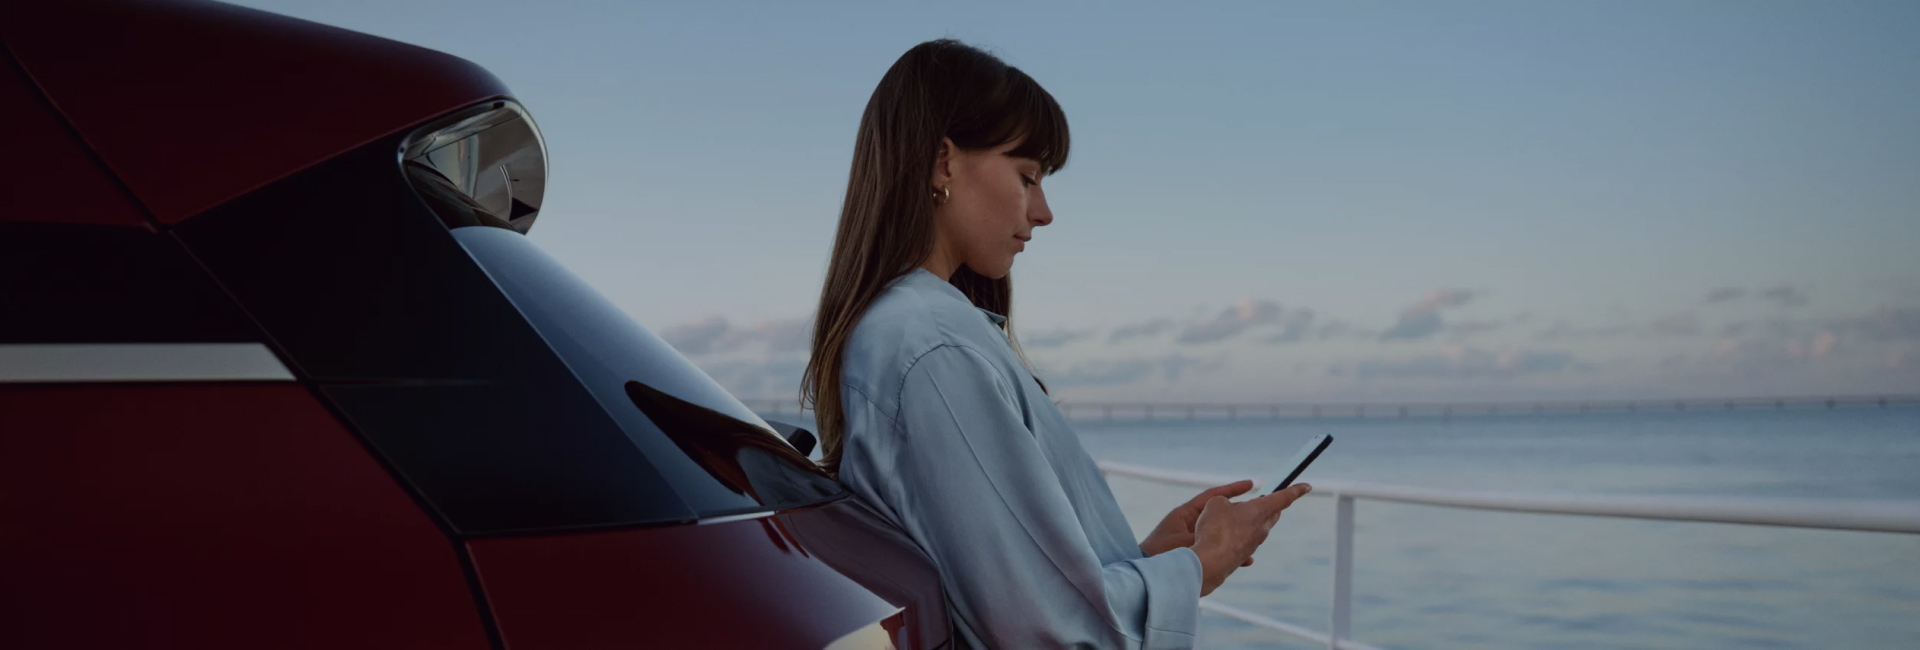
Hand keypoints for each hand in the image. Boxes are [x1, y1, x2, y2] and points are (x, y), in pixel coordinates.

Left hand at [1140, 480, 1259, 566]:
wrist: (1144, 574)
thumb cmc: (1158, 555)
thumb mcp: (1184, 542)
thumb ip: (1204, 535)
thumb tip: (1226, 532)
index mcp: (1185, 514)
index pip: (1212, 496)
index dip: (1231, 489)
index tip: (1251, 484)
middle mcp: (1190, 525)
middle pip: (1220, 515)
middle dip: (1239, 514)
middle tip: (1259, 511)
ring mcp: (1194, 540)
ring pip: (1221, 534)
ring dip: (1238, 535)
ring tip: (1257, 536)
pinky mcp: (1196, 556)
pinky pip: (1218, 551)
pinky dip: (1231, 553)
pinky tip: (1246, 560)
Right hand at [1191, 482, 1311, 596]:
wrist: (1210, 562)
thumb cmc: (1215, 529)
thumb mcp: (1215, 503)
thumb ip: (1224, 501)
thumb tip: (1227, 510)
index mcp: (1260, 510)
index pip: (1283, 497)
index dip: (1296, 490)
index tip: (1307, 486)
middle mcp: (1262, 527)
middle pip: (1272, 513)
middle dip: (1270, 505)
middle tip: (1263, 499)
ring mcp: (1254, 543)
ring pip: (1258, 526)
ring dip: (1249, 519)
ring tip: (1230, 516)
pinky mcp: (1244, 554)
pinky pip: (1245, 538)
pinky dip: (1237, 533)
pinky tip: (1222, 534)